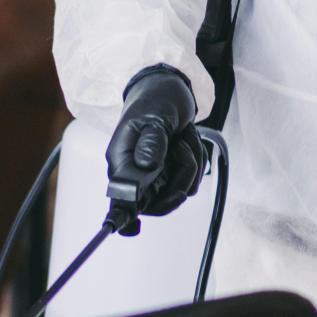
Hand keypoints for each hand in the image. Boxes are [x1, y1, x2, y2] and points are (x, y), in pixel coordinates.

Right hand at [103, 65, 204, 233]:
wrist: (169, 88)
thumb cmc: (156, 98)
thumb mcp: (155, 115)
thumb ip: (152, 141)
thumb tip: (148, 165)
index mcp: (122, 160)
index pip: (119, 198)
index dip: (123, 217)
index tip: (130, 228)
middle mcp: (135, 172)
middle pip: (157, 203)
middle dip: (179, 178)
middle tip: (182, 152)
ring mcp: (154, 175)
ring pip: (180, 191)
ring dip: (190, 162)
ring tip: (181, 137)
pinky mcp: (171, 172)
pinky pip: (191, 181)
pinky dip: (196, 160)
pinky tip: (186, 140)